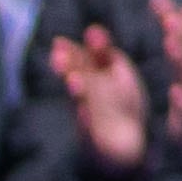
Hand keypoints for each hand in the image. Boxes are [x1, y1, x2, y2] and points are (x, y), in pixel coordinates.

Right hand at [51, 28, 150, 170]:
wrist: (123, 150)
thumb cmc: (118, 107)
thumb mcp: (115, 75)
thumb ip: (103, 54)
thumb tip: (93, 29)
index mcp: (94, 81)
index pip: (80, 64)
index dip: (71, 54)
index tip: (60, 42)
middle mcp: (89, 100)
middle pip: (77, 81)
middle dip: (67, 70)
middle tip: (58, 56)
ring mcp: (91, 120)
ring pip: (82, 104)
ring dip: (77, 92)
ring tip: (73, 80)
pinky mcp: (96, 142)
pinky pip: (91, 133)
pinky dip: (87, 123)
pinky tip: (84, 114)